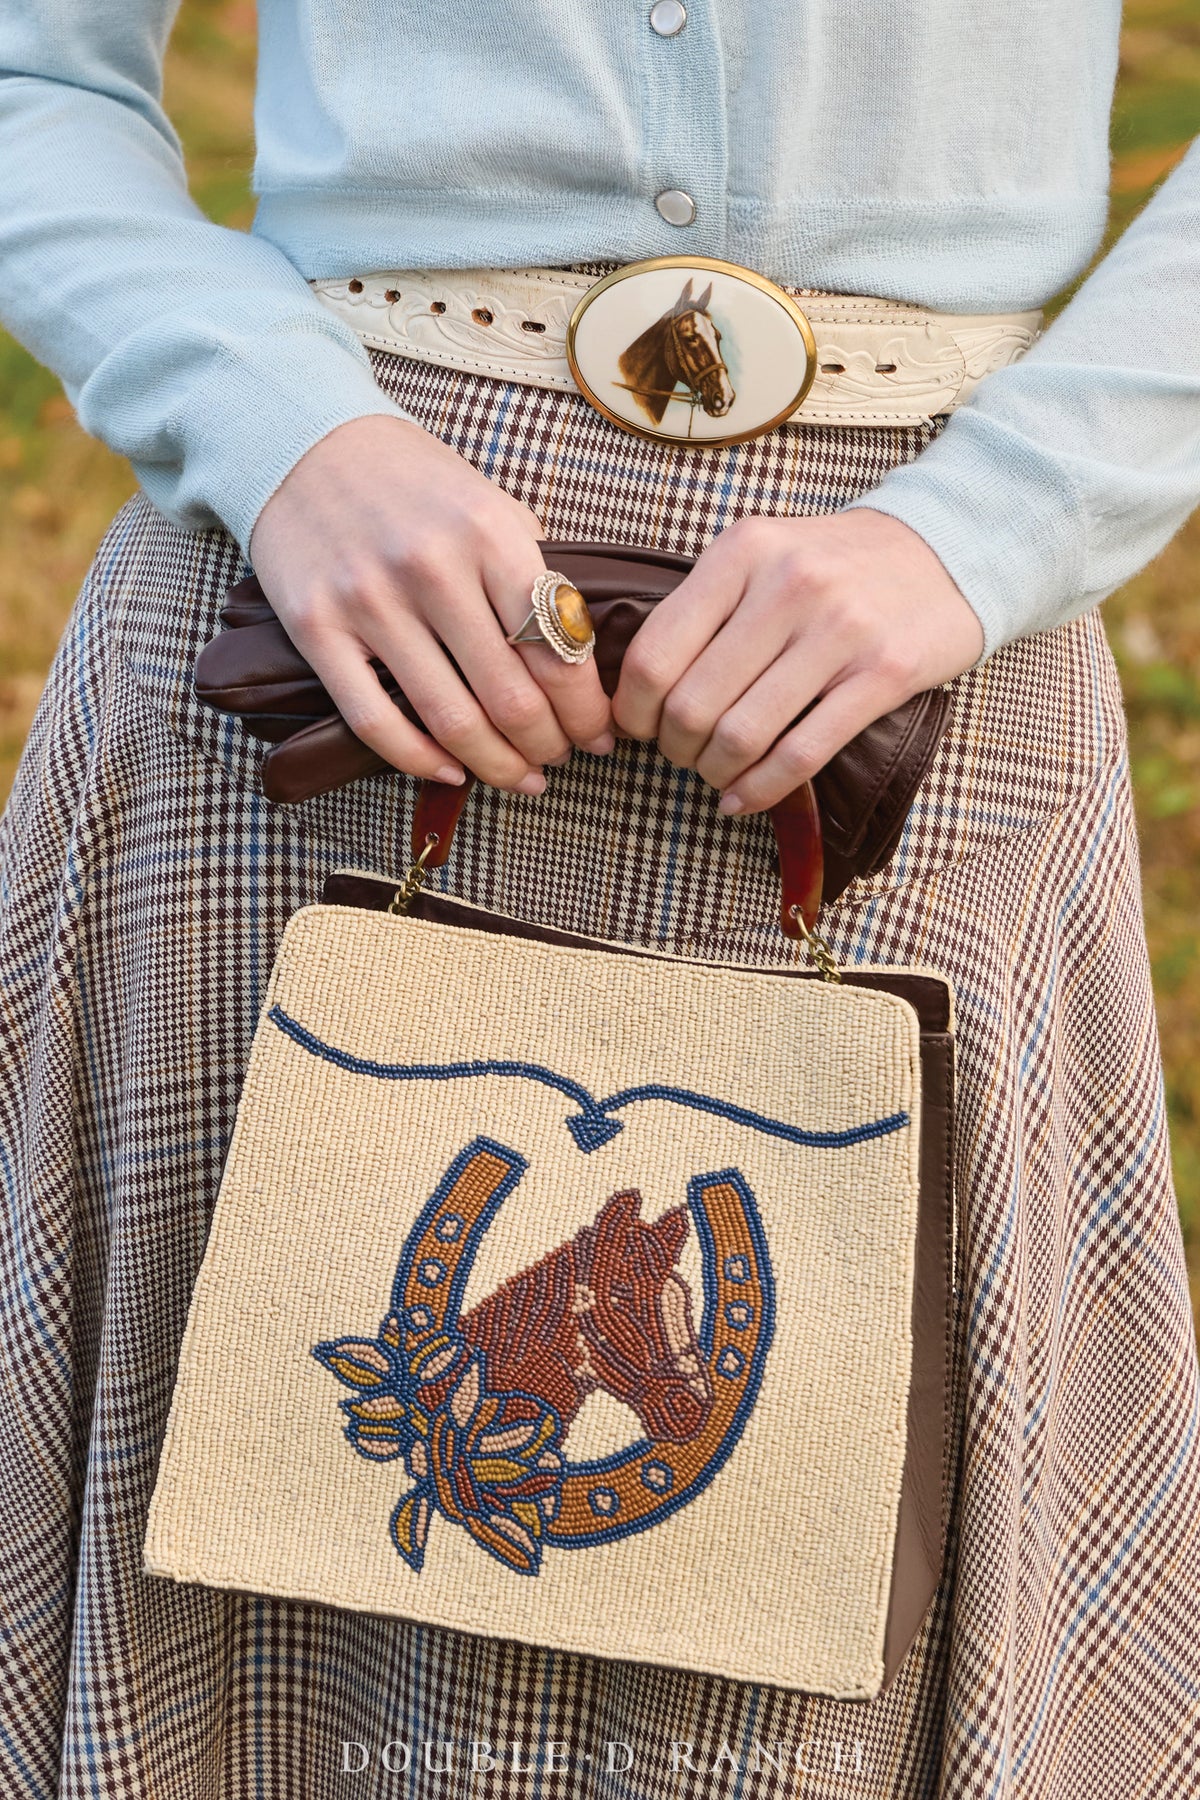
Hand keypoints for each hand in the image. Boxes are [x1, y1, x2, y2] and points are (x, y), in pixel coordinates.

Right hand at [248, 416, 613, 792]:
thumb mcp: (489, 502)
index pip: (558, 650)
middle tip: (559, 759)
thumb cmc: (412, 483)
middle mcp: (431, 569)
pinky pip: (376, 722)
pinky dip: (421, 762)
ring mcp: (369, 602)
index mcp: (489, 534)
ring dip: (496, 765)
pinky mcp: (316, 629)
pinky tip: (452, 773)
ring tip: (519, 776)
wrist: (304, 444)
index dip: (586, 711)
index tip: (598, 736)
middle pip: (510, 698)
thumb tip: (580, 657)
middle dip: (548, 746)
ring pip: (450, 720)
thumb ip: (532, 572)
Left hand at [612, 510, 982, 813]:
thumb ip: (705, 608)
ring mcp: (839, 630)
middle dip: (674, 749)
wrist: (947, 552)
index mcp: (742, 552)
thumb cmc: (836, 567)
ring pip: (742, 735)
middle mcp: (787, 585)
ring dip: (715, 772)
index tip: (638, 728)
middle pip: (692, 704)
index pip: (654, 653)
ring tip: (717, 775)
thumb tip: (639, 691)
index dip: (633, 709)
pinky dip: (761, 789)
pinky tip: (743, 799)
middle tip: (682, 755)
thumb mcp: (763, 557)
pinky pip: (801, 754)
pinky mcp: (883, 674)